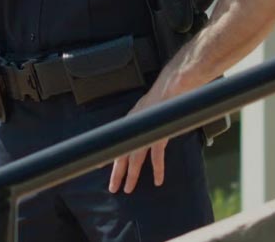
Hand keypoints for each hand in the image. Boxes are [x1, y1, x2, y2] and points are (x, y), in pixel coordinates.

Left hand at [107, 76, 184, 193]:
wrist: (175, 84)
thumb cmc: (165, 94)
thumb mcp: (148, 106)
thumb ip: (144, 118)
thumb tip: (143, 129)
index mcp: (132, 120)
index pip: (116, 141)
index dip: (108, 154)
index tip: (99, 165)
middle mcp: (135, 126)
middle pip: (122, 154)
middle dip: (117, 173)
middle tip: (113, 188)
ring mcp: (146, 130)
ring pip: (135, 158)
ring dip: (131, 175)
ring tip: (128, 189)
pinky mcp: (159, 133)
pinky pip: (157, 156)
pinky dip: (158, 169)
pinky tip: (158, 179)